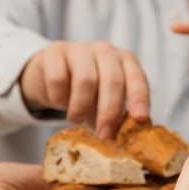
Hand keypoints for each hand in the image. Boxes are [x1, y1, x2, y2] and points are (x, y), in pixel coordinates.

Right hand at [19, 41, 150, 138]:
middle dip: (109, 111)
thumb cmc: (85, 92)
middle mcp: (105, 51)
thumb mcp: (104, 102)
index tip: (140, 119)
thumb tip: (127, 140)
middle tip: (104, 134)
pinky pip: (58, 79)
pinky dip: (59, 98)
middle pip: (112, 80)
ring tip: (76, 119)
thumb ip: (117, 116)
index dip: (139, 99)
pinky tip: (59, 101)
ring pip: (85, 80)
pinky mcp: (54, 53)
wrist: (49, 74)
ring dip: (80, 107)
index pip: (137, 78)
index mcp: (124, 61)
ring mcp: (79, 49)